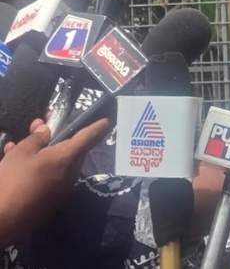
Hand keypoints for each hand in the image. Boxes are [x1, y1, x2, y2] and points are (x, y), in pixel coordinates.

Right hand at [0, 117, 109, 246]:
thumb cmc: (11, 181)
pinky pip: (49, 179)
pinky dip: (38, 170)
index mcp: (67, 158)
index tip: (106, 121)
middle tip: (40, 128)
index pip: (87, 138)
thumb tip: (46, 131)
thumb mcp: (20, 153)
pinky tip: (18, 165)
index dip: (96, 128)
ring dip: (43, 154)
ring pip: (57, 165)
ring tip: (17, 145)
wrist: (3, 221)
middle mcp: (70, 174)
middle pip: (71, 152)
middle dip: (58, 139)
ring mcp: (62, 190)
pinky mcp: (50, 203)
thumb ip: (35, 139)